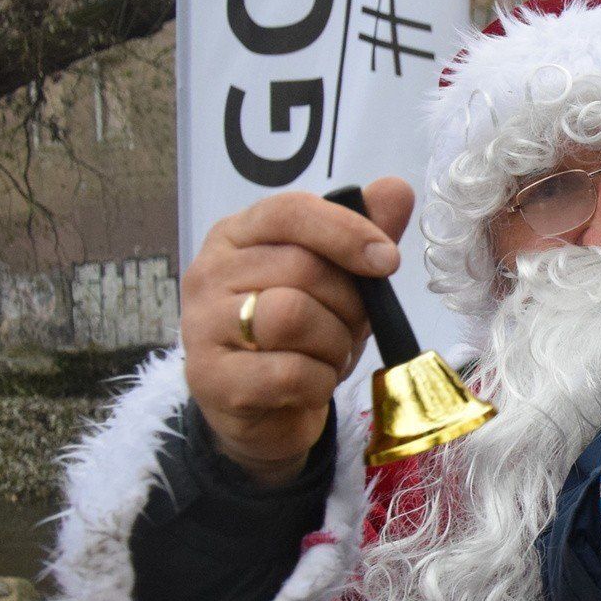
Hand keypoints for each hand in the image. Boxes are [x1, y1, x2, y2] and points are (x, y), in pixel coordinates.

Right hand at [183, 178, 413, 485]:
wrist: (263, 412)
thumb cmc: (300, 336)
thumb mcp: (337, 282)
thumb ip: (362, 233)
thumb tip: (397, 188)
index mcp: (237, 235)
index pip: (290, 212)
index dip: (347, 232)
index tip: (388, 260)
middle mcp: (209, 272)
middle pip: (301, 268)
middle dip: (348, 305)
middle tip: (350, 328)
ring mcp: (203, 326)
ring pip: (293, 316)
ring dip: (334, 343)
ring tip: (329, 355)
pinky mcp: (211, 379)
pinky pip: (289, 372)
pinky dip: (319, 381)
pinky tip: (313, 384)